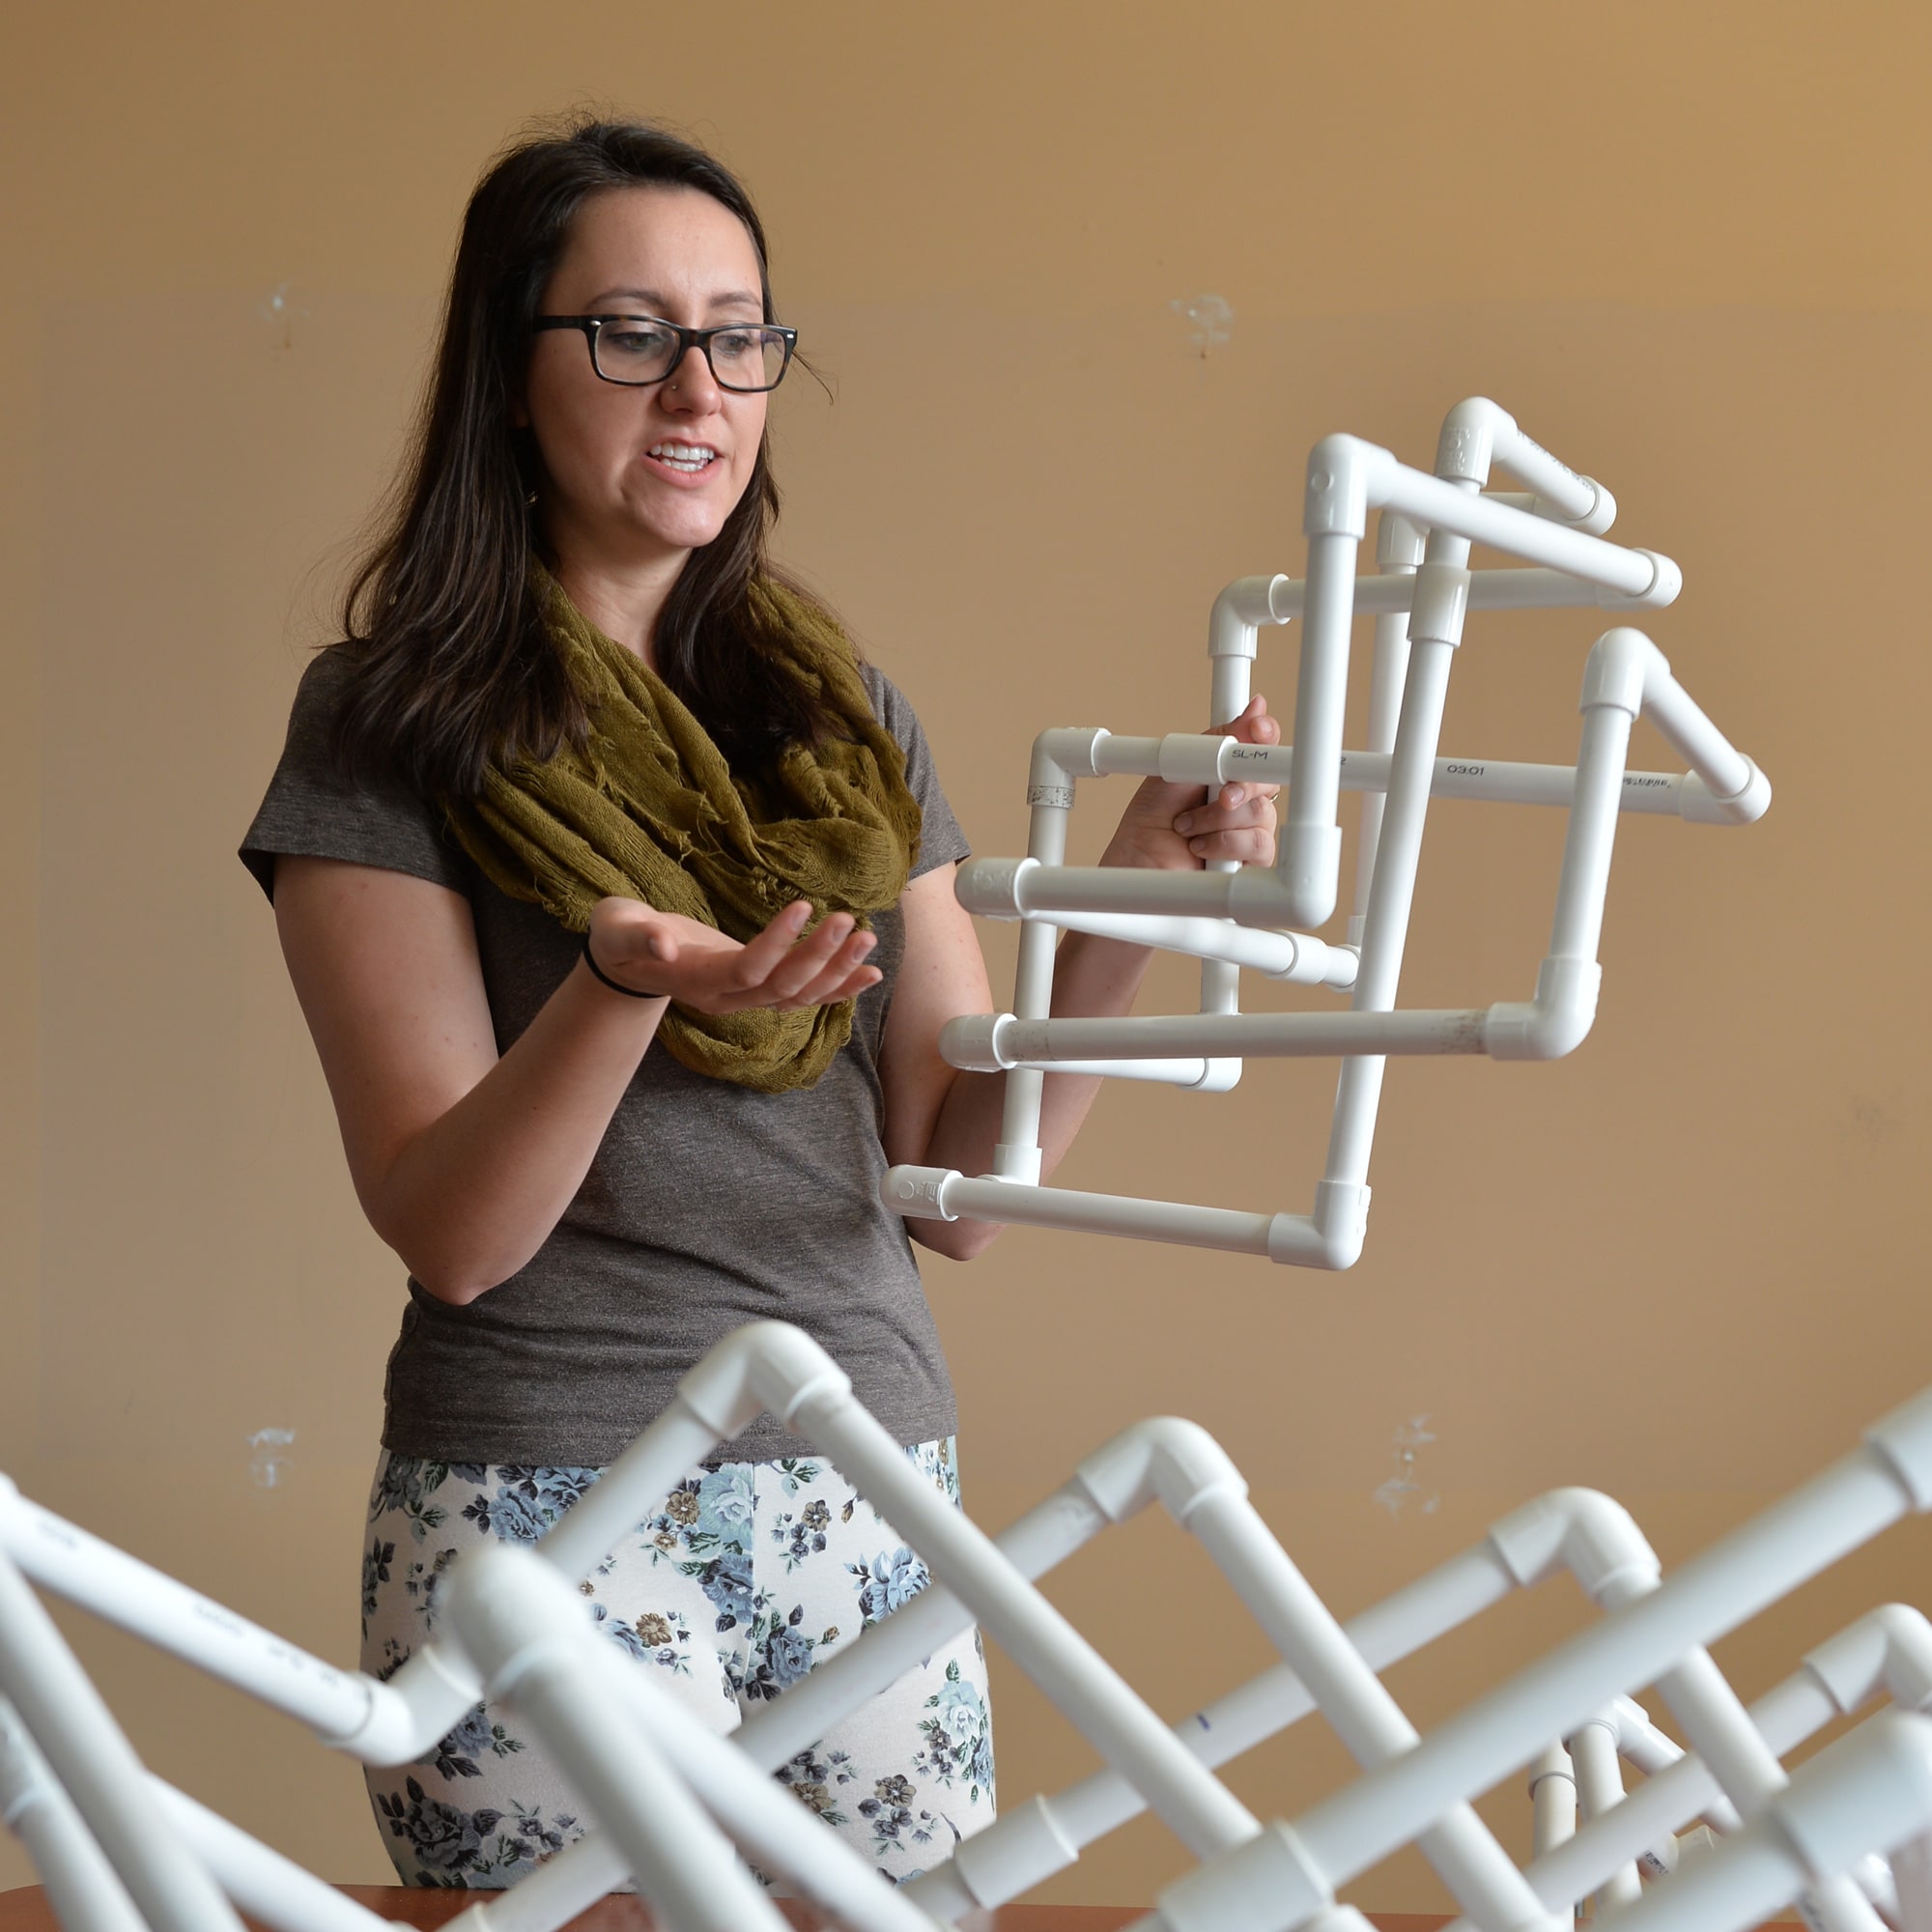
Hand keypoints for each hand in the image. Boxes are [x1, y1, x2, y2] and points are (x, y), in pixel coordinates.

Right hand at [583, 897, 881, 1013]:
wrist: (626, 963)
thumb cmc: (620, 937)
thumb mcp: (618, 928)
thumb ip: (640, 934)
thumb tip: (663, 942)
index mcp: (698, 980)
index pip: (746, 969)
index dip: (777, 944)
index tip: (804, 906)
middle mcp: (727, 998)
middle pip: (781, 987)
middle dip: (819, 958)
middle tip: (851, 922)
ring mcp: (745, 998)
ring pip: (799, 996)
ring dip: (837, 972)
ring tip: (869, 941)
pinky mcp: (758, 989)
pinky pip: (805, 996)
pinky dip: (839, 987)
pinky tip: (870, 973)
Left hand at [1098, 695, 1280, 872]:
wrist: (1137, 862)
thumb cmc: (1149, 822)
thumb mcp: (1176, 770)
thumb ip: (1216, 744)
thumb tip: (1254, 710)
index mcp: (1226, 774)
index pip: (1260, 749)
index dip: (1265, 735)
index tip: (1259, 728)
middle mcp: (1242, 800)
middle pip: (1268, 779)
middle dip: (1242, 785)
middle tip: (1220, 794)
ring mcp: (1249, 831)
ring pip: (1261, 812)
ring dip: (1218, 819)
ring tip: (1187, 828)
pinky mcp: (1251, 861)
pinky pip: (1260, 843)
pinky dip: (1224, 843)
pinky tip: (1200, 847)